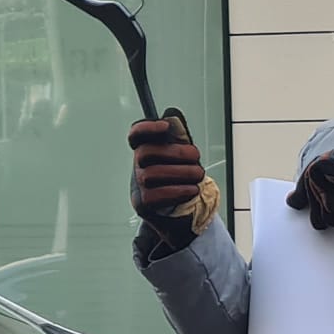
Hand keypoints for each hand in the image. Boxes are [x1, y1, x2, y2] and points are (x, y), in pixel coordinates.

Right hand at [128, 108, 205, 235]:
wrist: (184, 216)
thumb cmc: (183, 182)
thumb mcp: (183, 158)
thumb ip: (179, 138)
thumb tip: (172, 117)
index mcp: (147, 152)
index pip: (136, 135)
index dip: (146, 128)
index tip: (165, 126)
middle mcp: (138, 168)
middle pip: (146, 152)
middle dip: (177, 153)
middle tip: (196, 159)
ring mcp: (138, 187)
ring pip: (153, 174)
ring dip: (183, 173)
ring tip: (198, 176)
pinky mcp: (144, 204)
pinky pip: (158, 194)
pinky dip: (180, 190)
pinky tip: (191, 190)